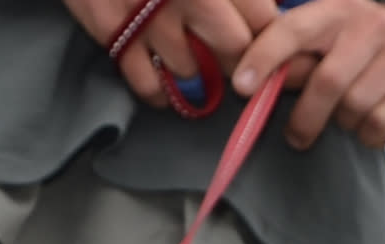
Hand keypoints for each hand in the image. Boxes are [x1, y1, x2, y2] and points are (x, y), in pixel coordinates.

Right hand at [65, 0, 278, 113]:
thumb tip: (269, 9)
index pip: (264, 19)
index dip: (271, 34)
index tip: (272, 40)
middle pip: (235, 52)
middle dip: (241, 60)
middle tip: (236, 56)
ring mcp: (149, 18)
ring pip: (193, 72)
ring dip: (200, 75)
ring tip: (200, 65)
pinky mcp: (113, 32)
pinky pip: (146, 84)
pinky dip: (161, 92)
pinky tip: (167, 86)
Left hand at [231, 0, 384, 149]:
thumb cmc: (360, 41)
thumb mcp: (328, 33)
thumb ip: (294, 53)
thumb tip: (253, 84)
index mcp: (338, 9)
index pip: (294, 30)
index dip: (265, 57)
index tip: (242, 86)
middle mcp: (371, 26)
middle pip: (327, 82)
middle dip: (306, 117)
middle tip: (296, 136)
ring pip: (355, 108)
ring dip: (342, 123)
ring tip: (345, 117)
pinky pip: (380, 124)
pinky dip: (367, 134)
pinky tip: (369, 123)